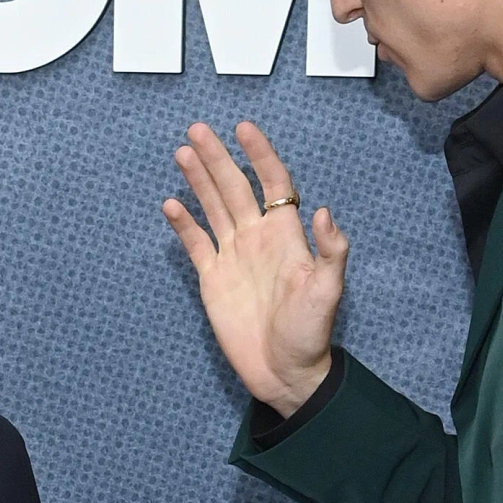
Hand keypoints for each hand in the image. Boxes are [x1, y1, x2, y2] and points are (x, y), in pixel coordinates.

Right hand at [163, 120, 347, 414]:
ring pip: (214, 208)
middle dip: (218, 158)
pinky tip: (171, 204)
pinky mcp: (213, 279)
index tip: (244, 128)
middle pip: (235, 187)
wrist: (284, 373)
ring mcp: (233, 256)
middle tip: (198, 129)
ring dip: (199, 181)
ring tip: (183, 152)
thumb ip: (331, 252)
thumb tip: (324, 210)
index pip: (272, 183)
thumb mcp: (328, 292)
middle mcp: (257, 238)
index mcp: (285, 235)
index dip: (259, 155)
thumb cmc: (310, 333)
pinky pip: (196, 244)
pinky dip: (184, 224)